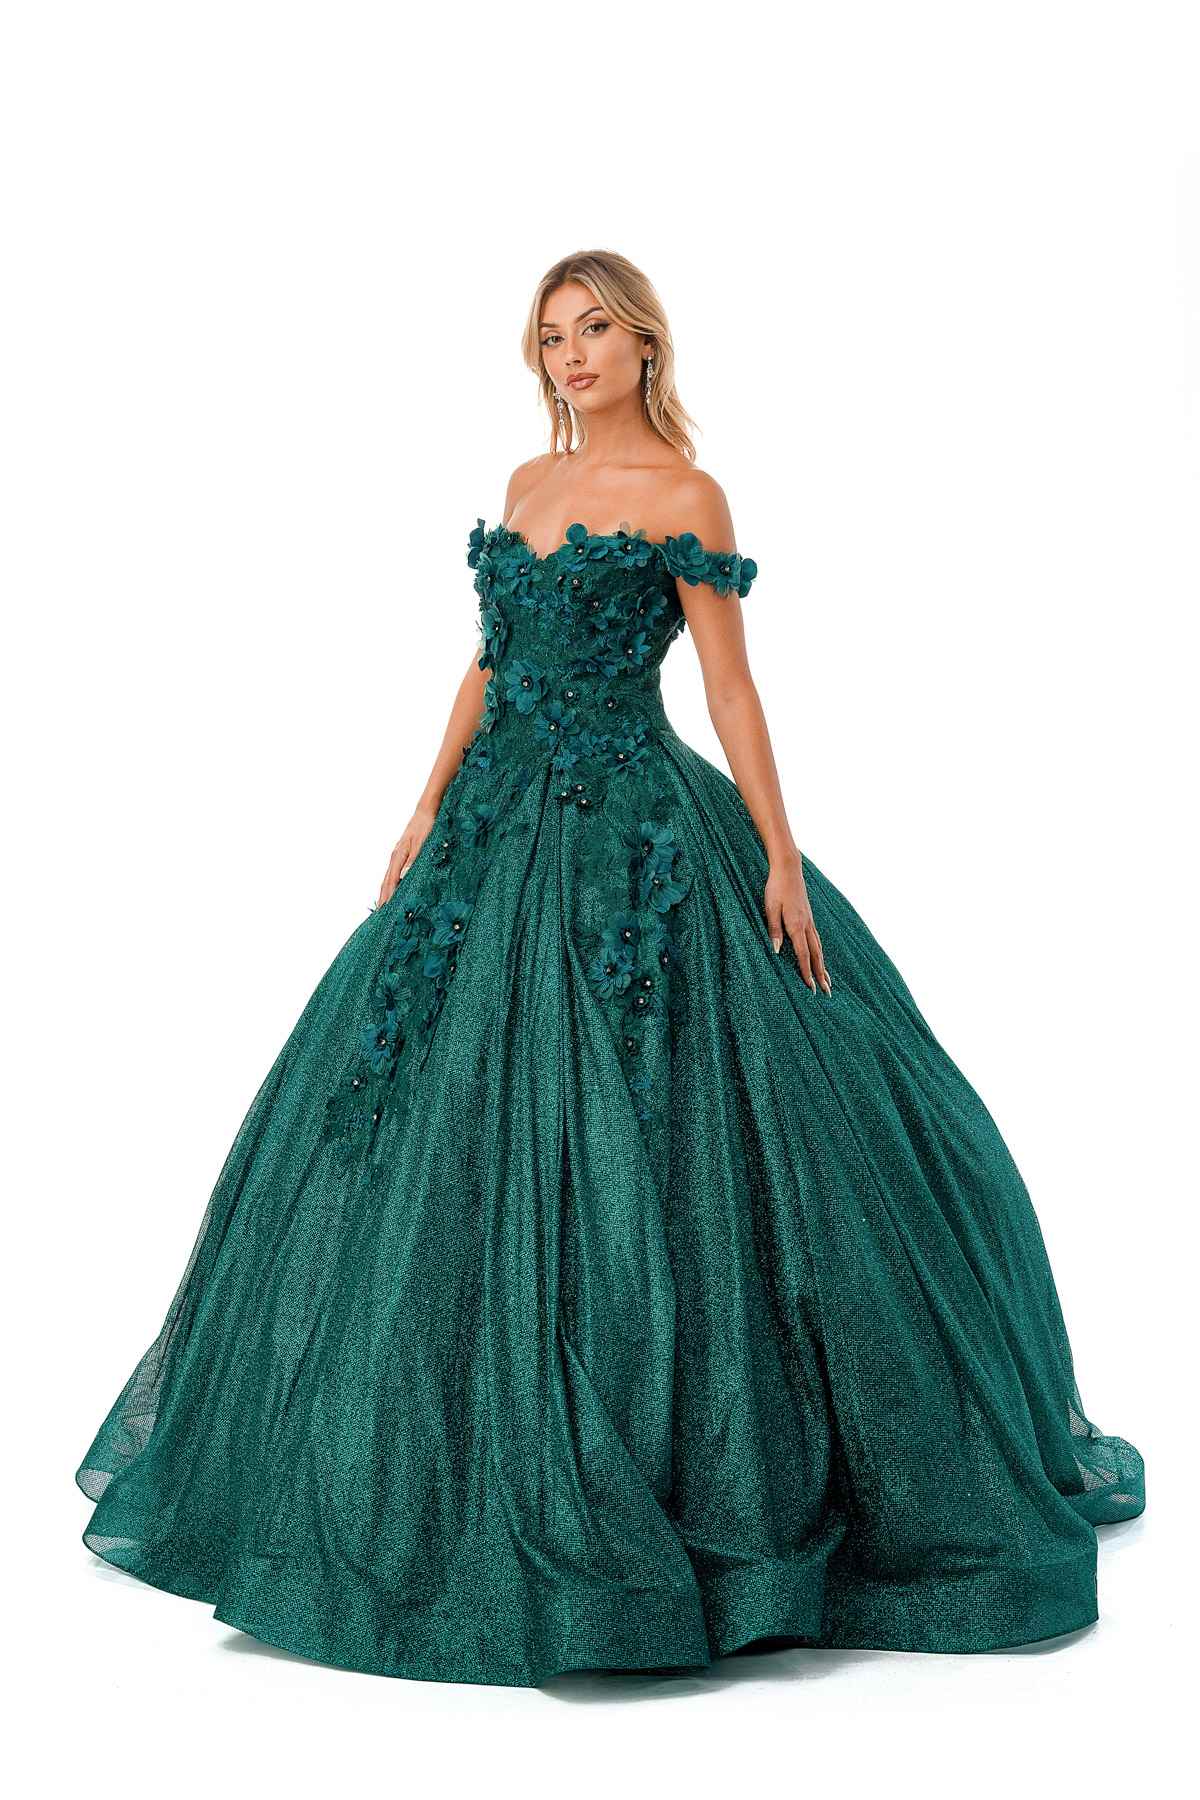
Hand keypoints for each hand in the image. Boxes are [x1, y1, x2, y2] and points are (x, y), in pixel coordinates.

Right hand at [377, 804, 436, 908]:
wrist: (427, 811)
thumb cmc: (426, 826)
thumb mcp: (422, 844)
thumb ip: (413, 860)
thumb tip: (403, 877)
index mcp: (398, 857)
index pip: (390, 882)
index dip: (386, 897)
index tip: (383, 911)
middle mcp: (396, 857)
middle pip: (386, 882)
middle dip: (383, 898)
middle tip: (380, 915)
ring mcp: (398, 855)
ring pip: (389, 878)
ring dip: (386, 892)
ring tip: (384, 906)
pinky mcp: (404, 854)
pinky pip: (395, 872)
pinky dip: (393, 884)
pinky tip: (395, 888)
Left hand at [764, 851, 831, 993]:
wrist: (789, 869)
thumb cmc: (776, 888)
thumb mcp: (770, 908)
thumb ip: (773, 929)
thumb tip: (776, 951)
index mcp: (796, 925)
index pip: (803, 955)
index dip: (806, 973)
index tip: (811, 989)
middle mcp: (807, 925)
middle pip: (816, 955)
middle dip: (821, 975)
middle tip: (827, 992)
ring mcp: (810, 921)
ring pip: (819, 948)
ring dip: (824, 966)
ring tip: (828, 981)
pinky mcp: (809, 917)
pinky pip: (817, 940)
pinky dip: (820, 953)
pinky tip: (820, 958)